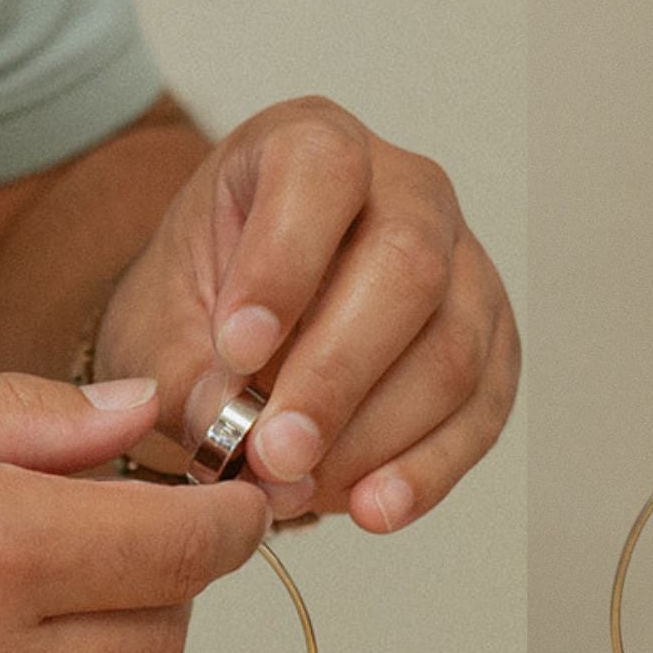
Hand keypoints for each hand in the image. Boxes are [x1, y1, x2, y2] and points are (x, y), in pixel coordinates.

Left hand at [96, 96, 518, 531]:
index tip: (236, 351)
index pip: (321, 174)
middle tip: (275, 452)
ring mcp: (465, 266)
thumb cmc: (203, 303)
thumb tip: (232, 432)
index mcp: (311, 146)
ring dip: (377, 435)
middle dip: (338, 373)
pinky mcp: (493, 343)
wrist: (241, 333)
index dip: (284, 263)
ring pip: (453, 347)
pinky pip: (483, 410)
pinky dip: (429, 469)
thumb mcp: (159, 322)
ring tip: (302, 489)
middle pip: (407, 269)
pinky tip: (373, 507)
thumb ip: (184, 372)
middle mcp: (406, 190)